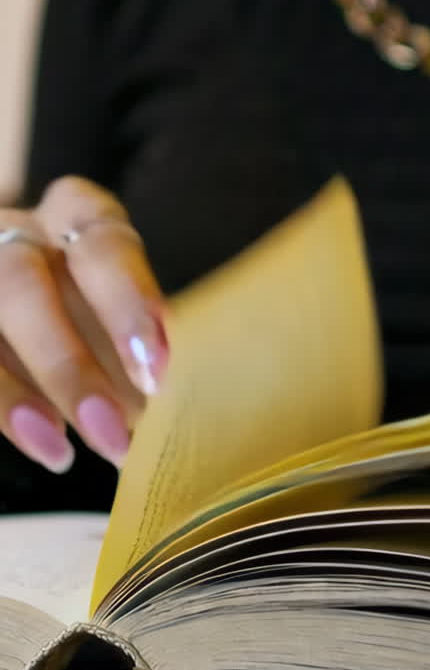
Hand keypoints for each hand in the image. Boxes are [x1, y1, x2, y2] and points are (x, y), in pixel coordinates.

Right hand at [0, 177, 168, 472]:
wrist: (34, 314)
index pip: (101, 243)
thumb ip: (142, 347)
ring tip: (68, 453)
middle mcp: (16, 235)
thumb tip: (174, 406)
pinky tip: (43, 443)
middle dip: (68, 362)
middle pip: (23, 280)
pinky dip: (4, 405)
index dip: (128, 302)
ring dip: (23, 393)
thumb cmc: (95, 313)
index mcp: (76, 216)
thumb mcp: (122, 314)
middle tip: (115, 427)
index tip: (158, 367)